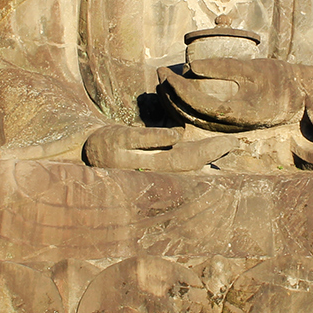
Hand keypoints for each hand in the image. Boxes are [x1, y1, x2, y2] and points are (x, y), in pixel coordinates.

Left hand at [82, 124, 229, 171]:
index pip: (186, 173)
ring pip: (168, 160)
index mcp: (149, 176)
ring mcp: (127, 160)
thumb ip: (167, 155)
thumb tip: (200, 154)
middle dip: (210, 156)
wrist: (79, 146)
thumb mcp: (141, 157)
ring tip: (217, 143)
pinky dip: (162, 139)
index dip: (209, 162)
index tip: (231, 149)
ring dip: (197, 152)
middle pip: (183, 167)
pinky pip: (144, 141)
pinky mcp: (116, 143)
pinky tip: (178, 136)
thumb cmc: (118, 152)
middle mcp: (140, 174)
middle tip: (232, 145)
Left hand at [161, 58, 302, 130]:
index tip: (167, 73)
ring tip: (161, 81)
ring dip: (173, 101)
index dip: (179, 89)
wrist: (296, 99)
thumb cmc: (277, 80)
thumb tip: (191, 67)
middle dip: (170, 94)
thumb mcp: (253, 68)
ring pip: (191, 119)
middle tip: (159, 73)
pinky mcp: (224, 124)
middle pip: (189, 114)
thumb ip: (223, 67)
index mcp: (236, 113)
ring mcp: (225, 127)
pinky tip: (174, 92)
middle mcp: (227, 125)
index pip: (198, 103)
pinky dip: (183, 106)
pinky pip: (197, 118)